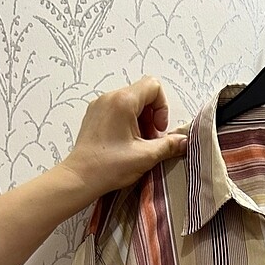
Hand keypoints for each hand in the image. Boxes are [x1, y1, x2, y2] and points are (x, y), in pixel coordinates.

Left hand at [59, 75, 187, 200]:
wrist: (80, 177)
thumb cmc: (109, 166)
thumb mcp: (145, 157)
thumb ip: (169, 146)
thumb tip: (184, 141)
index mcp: (123, 101)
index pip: (153, 86)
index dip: (162, 107)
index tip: (158, 130)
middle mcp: (110, 97)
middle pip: (142, 94)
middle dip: (152, 116)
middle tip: (150, 140)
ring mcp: (99, 105)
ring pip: (130, 103)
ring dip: (140, 121)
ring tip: (139, 145)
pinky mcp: (94, 115)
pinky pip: (117, 110)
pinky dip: (127, 123)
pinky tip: (126, 144)